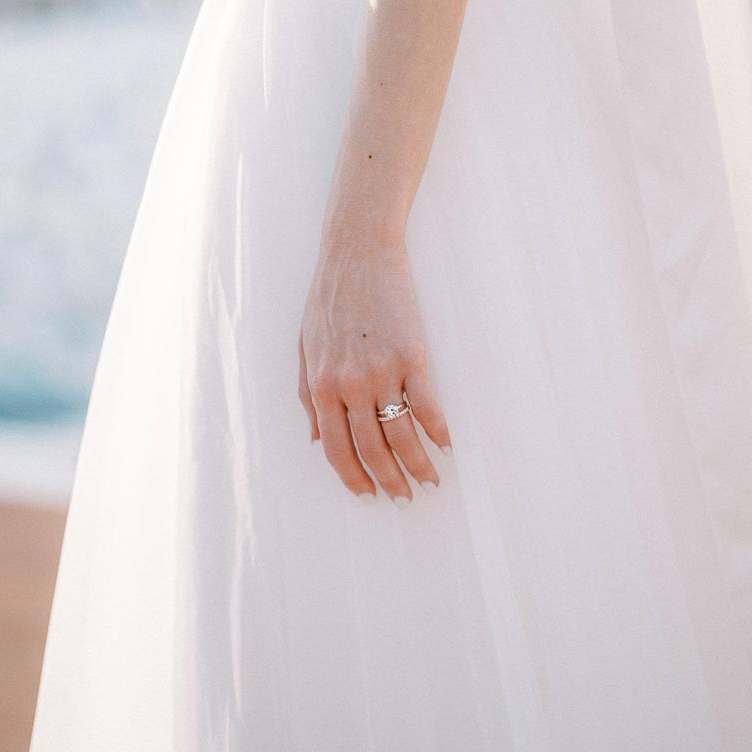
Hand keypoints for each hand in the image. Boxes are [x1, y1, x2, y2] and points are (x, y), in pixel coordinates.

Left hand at [299, 236, 451, 503]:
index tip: (369, 495)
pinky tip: (447, 445)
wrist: (356, 253)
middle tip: (405, 498)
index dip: (354, 478)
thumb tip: (316, 440)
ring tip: (430, 481)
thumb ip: (307, 396)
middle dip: (390, 481)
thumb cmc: (328, 298)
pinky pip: (427, 406)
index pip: (336, 449)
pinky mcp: (412, 356)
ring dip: (417, 465)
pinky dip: (438, 431)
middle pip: (371, 450)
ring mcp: (382, 372)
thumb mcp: (305, 349)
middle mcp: (349, 385)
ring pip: (402, 435)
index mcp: (320, 386)